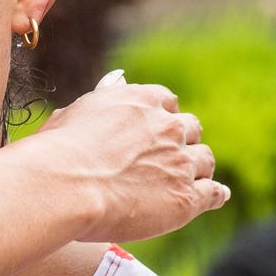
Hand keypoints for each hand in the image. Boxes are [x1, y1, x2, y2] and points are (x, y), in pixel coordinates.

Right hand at [31, 72, 227, 241]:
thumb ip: (105, 95)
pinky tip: (215, 197)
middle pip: (191, 129)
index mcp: (143, 100)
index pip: (168, 102)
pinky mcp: (186, 198)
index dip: (164, 117)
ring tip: (190, 180)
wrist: (66, 185)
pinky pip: (214, 193)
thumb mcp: (78, 110)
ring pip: (205, 160)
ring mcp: (181, 162)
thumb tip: (118, 77)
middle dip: (183, 141)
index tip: (157, 130)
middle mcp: (169, 126)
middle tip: (172, 157)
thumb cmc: (59, 150)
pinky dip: (216, 195)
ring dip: (198, 168)